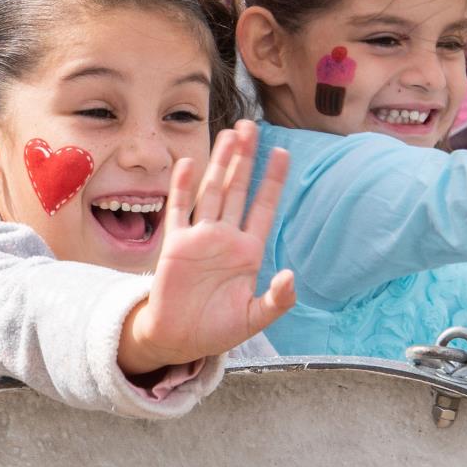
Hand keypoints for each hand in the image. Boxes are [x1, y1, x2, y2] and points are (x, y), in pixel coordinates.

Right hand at [120, 121, 295, 372]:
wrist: (179, 340)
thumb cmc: (217, 329)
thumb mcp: (254, 319)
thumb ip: (277, 301)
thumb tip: (291, 278)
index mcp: (248, 251)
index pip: (264, 207)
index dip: (272, 180)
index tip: (283, 152)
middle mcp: (225, 238)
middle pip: (238, 188)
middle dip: (246, 158)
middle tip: (252, 125)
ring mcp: (200, 238)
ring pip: (212, 191)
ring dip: (220, 163)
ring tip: (229, 133)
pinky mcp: (175, 245)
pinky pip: (179, 210)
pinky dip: (183, 187)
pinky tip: (188, 162)